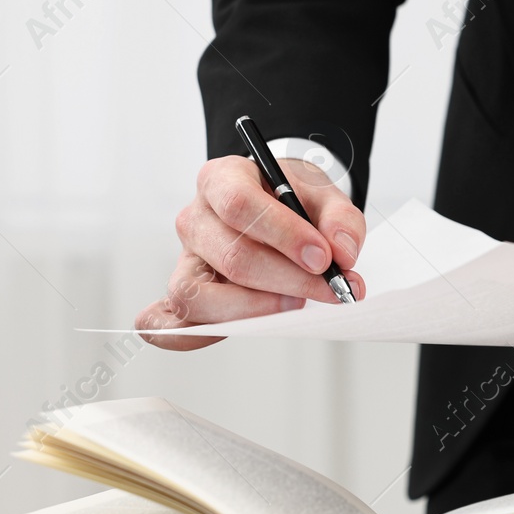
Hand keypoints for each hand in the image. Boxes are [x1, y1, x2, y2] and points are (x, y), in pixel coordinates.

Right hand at [135, 155, 365, 350]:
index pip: (239, 205)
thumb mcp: (324, 195)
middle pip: (231, 257)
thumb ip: (341, 220)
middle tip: (330, 288)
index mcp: (221, 179)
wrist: (278, 208)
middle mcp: (195, 218)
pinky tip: (243, 330)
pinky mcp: (186, 295)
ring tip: (296, 303)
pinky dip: (196, 334)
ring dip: (255, 309)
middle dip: (287, 280)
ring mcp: (186, 260)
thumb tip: (342, 254)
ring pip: (198, 295)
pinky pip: (170, 322)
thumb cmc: (292, 200)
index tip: (323, 258)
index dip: (284, 235)